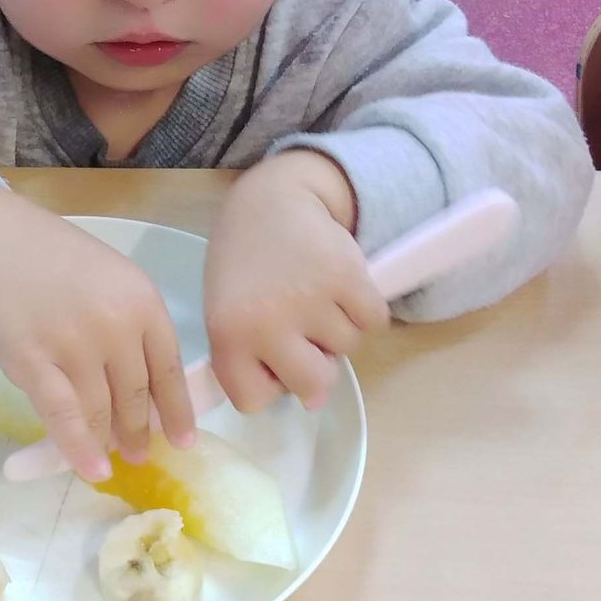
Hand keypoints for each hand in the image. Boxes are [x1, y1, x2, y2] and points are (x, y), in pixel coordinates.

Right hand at [0, 183, 195, 480]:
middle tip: (142, 453)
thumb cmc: (57, 261)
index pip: (168, 368)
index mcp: (142, 301)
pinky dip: (80, 449)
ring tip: (115, 460)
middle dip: (141, 431)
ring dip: (111, 442)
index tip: (185, 440)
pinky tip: (92, 469)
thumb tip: (149, 389)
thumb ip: (134, 324)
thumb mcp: (113, 279)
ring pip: (102, 410)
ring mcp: (75, 346)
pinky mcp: (34, 363)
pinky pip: (64, 417)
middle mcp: (115, 325)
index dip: (177, 410)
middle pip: (136, 394)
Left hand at [204, 150, 388, 412]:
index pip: (252, 401)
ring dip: (337, 328)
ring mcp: (309, 301)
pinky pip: (373, 321)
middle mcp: (266, 323)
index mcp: (227, 335)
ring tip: (313, 292)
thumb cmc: (244, 263)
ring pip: (346, 349)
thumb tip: (317, 402)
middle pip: (312, 386)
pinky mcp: (348, 277)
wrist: (271, 199)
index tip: (264, 355)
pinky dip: (364, 308)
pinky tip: (337, 282)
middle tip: (303, 329)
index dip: (265, 380)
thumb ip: (258, 360)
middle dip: (315, 366)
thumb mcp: (228, 311)